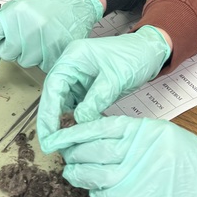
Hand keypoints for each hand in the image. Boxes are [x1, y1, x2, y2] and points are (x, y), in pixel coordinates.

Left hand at [0, 0, 102, 73]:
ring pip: (24, 61)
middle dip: (16, 45)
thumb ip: (2, 32)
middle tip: (31, 29)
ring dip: (32, 52)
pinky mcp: (56, 52)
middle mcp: (24, 27)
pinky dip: (46, 56)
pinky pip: (42, 65)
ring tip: (45, 33)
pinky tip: (53, 40)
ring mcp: (41, 41)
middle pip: (7, 54)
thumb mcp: (19, 9)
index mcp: (11, 14)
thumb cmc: (46, 1)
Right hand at [37, 26, 170, 144]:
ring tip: (60, 143)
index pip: (53, 85)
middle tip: (48, 144)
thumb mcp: (115, 78)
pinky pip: (76, 105)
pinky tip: (76, 133)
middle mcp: (71, 66)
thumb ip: (96, 99)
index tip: (46, 133)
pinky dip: (76, 119)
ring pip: (63, 102)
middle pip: (54, 95)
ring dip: (61, 121)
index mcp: (73, 57)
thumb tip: (79, 121)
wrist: (150, 52)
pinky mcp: (86, 87)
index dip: (47, 111)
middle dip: (50, 120)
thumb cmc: (134, 56)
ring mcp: (78, 77)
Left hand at [41, 115, 196, 196]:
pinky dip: (96, 192)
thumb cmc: (191, 156)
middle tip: (64, 153)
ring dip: (79, 175)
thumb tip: (97, 136)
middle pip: (91, 153)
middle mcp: (136, 155)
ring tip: (73, 171)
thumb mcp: (161, 132)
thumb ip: (131, 134)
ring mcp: (134, 182)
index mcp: (142, 133)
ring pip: (93, 178)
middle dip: (73, 154)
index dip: (74, 133)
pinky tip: (96, 187)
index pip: (98, 128)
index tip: (57, 135)